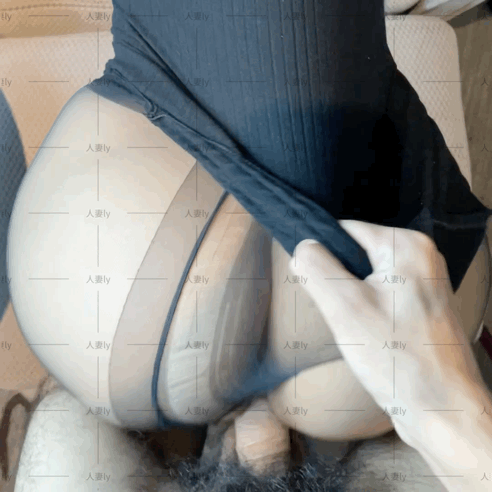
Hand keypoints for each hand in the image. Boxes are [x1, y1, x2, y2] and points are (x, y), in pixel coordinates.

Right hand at [289, 220, 485, 444]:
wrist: (441, 409)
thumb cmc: (398, 360)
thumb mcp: (344, 307)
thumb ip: (316, 267)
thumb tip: (302, 247)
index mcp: (406, 245)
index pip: (344, 229)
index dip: (322, 256)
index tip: (319, 287)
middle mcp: (421, 256)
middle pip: (354, 252)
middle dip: (338, 281)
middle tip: (343, 314)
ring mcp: (424, 280)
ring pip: (365, 275)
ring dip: (351, 298)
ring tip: (359, 327)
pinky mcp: (422, 304)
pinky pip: (380, 293)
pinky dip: (367, 309)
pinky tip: (371, 334)